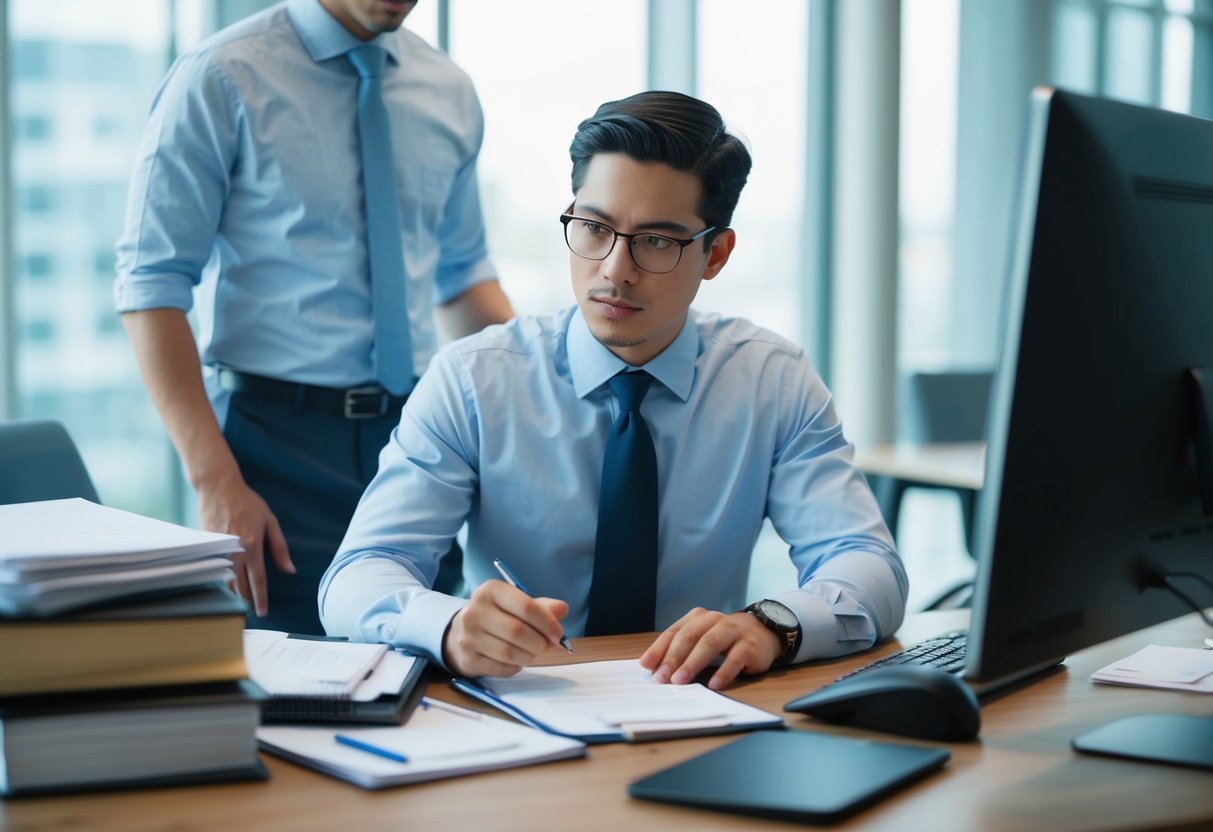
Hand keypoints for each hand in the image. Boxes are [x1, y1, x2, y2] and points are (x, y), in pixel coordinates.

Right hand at [196, 473, 293, 616]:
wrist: (218, 489)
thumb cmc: (248, 503)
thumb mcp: (270, 522)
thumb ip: (279, 548)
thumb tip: (290, 570)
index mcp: (252, 546)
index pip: (258, 580)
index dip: (261, 599)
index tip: (263, 612)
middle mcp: (234, 552)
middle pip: (240, 586)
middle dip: (247, 601)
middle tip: (254, 612)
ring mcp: (218, 551)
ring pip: (226, 581)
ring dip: (235, 593)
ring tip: (243, 601)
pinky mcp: (207, 548)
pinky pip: (216, 570)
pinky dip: (224, 580)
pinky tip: (230, 585)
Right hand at [443, 580, 568, 677]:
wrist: (461, 633)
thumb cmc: (497, 616)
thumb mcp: (516, 604)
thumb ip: (540, 607)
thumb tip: (562, 609)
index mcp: (490, 591)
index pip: (526, 607)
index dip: (547, 623)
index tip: (558, 634)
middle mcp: (474, 611)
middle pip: (518, 631)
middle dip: (540, 642)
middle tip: (548, 646)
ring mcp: (468, 636)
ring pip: (509, 652)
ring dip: (529, 656)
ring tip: (533, 652)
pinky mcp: (467, 659)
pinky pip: (501, 668)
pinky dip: (516, 666)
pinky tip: (517, 660)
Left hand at [639, 607, 781, 690]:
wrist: (762, 632)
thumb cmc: (724, 639)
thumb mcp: (701, 639)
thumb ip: (681, 650)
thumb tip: (655, 670)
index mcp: (697, 618)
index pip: (674, 632)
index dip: (659, 649)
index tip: (646, 666)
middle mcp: (713, 620)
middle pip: (689, 637)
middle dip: (673, 658)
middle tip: (661, 678)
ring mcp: (732, 631)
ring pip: (709, 644)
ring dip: (692, 664)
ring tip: (680, 681)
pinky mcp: (749, 645)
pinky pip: (735, 658)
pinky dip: (723, 672)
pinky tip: (714, 685)